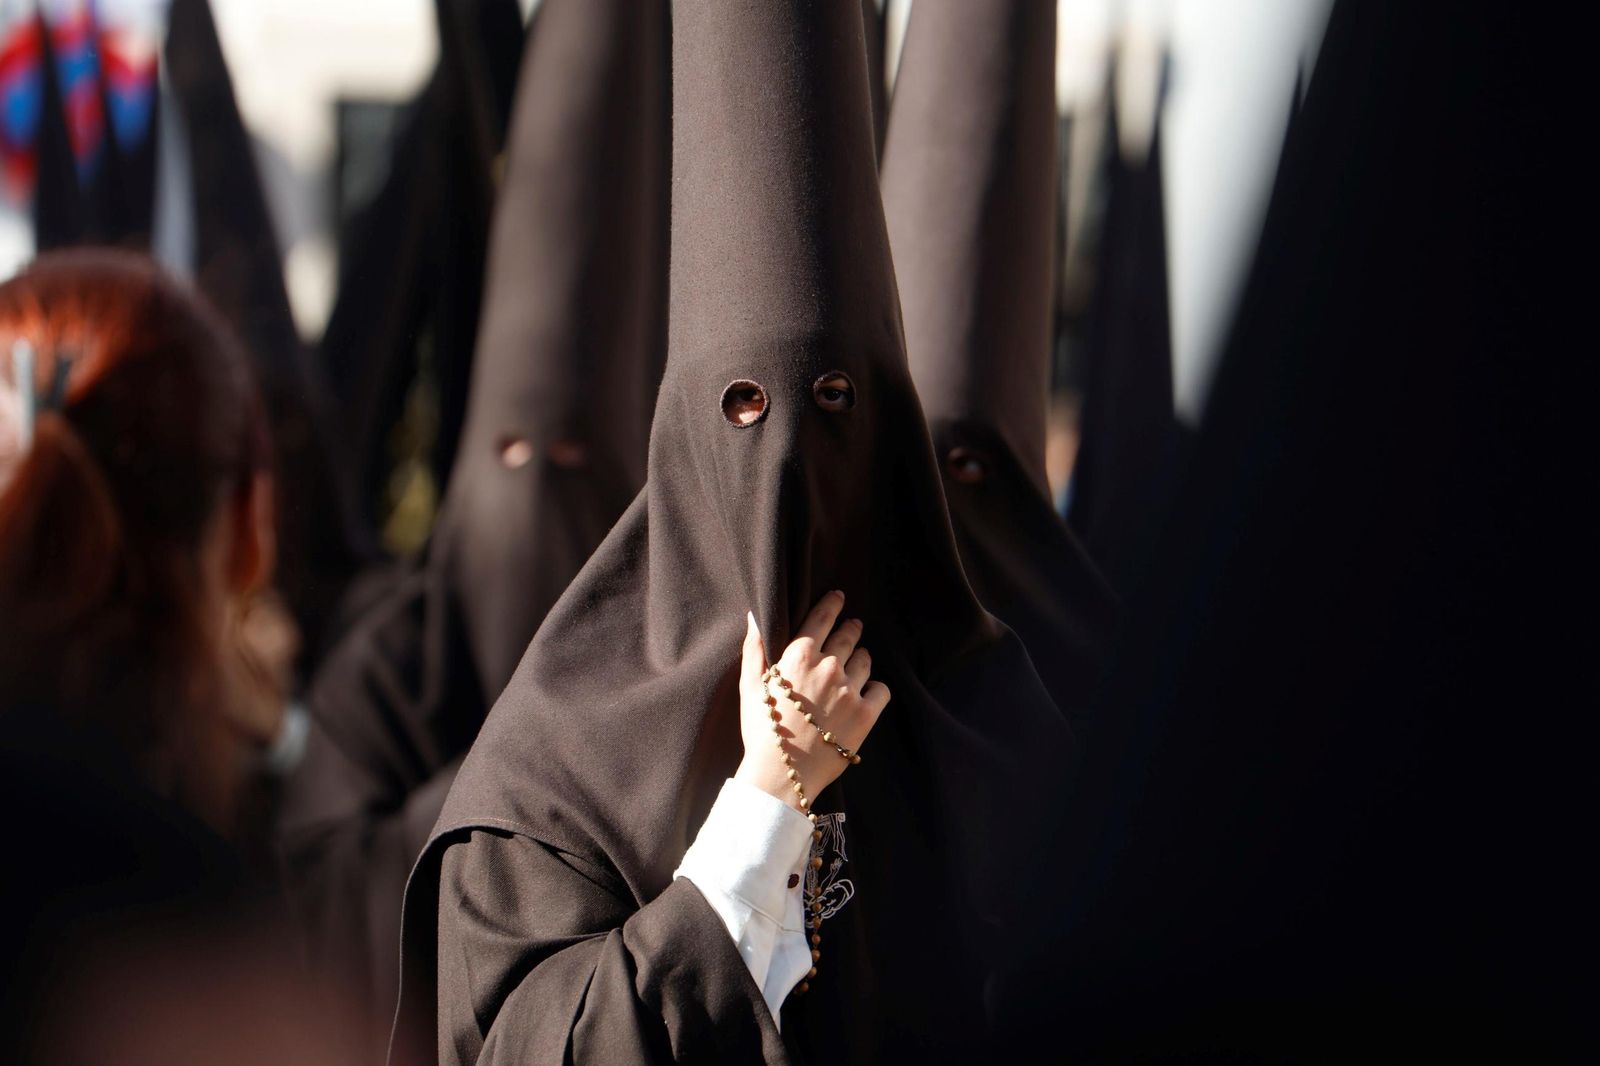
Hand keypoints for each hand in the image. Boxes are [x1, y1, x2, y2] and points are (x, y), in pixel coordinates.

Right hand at [734, 591, 889, 813]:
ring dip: (861, 658)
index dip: (832, 604)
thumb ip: (754, 648)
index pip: (822, 618)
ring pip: (865, 660)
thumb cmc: (761, 730)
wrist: (781, 773)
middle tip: (854, 626)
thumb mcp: (749, 685)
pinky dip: (876, 688)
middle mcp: (829, 666)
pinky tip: (868, 692)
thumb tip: (754, 617)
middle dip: (851, 628)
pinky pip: (882, 689)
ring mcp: (850, 689)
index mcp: (800, 656)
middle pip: (848, 636)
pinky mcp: (866, 713)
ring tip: (857, 663)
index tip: (839, 597)